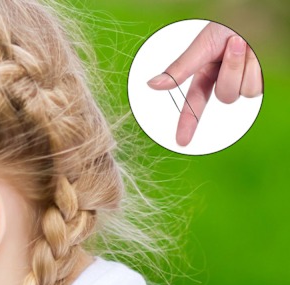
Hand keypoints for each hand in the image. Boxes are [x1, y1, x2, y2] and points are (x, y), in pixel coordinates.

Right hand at [147, 22, 262, 145]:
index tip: (181, 141)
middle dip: (230, 74)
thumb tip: (152, 85)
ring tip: (246, 44)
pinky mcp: (260, 80)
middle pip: (225, 97)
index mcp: (207, 72)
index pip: (195, 102)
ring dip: (242, 68)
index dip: (188, 123)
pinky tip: (256, 53)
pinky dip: (255, 69)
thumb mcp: (202, 45)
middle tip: (236, 44)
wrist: (258, 14)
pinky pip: (255, 89)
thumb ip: (178, 70)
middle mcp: (225, 78)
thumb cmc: (230, 22)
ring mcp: (244, 79)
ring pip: (241, 94)